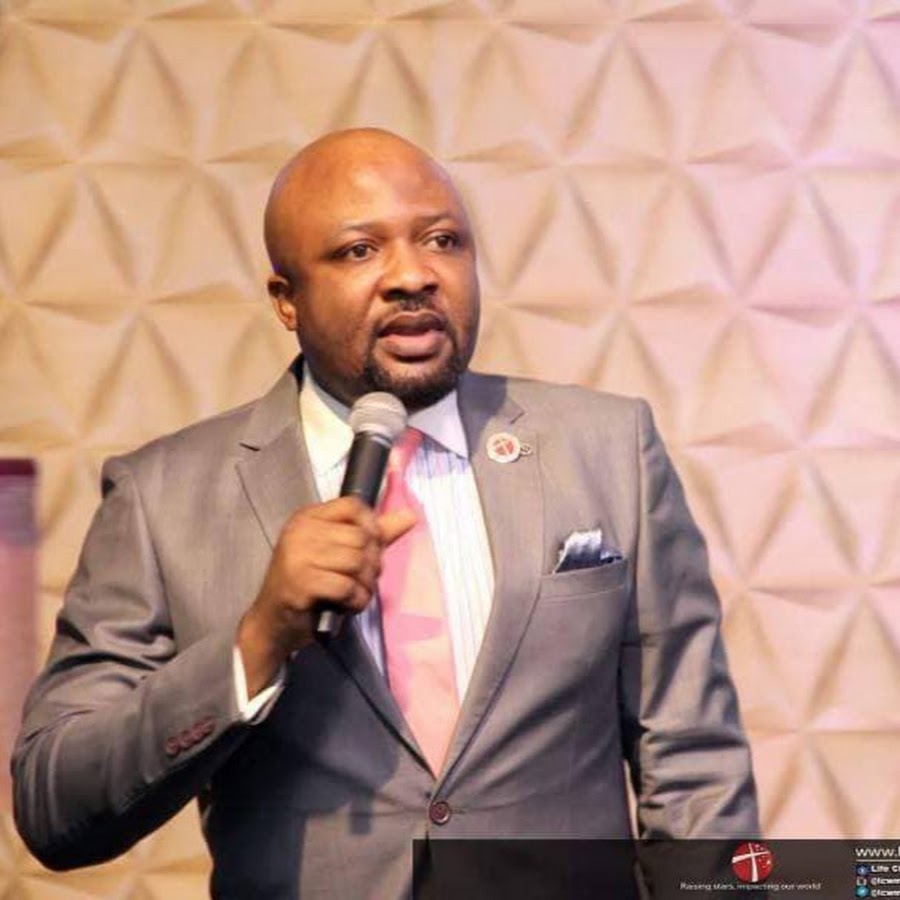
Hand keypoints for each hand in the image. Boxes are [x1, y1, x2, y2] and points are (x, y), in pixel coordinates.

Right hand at [237, 496, 415, 697]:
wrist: (273, 622)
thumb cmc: (309, 585)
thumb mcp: (339, 553)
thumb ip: (375, 534)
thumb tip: (411, 515)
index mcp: (308, 517)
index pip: (354, 506)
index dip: (372, 527)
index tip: (369, 548)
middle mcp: (300, 530)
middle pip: (361, 537)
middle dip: (372, 564)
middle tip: (361, 581)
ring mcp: (297, 555)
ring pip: (357, 561)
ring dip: (365, 585)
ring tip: (354, 594)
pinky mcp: (300, 582)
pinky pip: (347, 586)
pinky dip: (355, 601)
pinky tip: (346, 606)